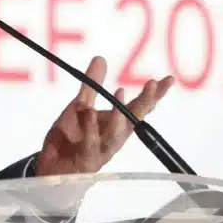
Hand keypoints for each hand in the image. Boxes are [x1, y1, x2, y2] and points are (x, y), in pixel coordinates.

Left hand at [35, 56, 172, 176]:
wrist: (53, 165)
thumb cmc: (72, 136)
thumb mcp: (81, 105)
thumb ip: (92, 85)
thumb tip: (101, 58)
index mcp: (117, 124)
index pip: (139, 107)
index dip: (154, 95)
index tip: (168, 80)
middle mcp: (114, 137)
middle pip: (134, 119)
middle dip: (145, 102)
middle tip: (153, 85)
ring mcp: (101, 149)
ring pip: (115, 134)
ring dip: (119, 116)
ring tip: (121, 93)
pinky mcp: (85, 158)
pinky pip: (89, 143)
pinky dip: (90, 128)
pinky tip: (88, 112)